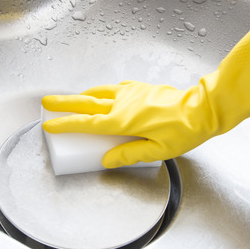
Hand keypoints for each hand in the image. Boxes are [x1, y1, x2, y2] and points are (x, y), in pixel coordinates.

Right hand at [42, 80, 213, 167]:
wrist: (202, 108)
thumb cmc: (184, 131)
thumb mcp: (157, 151)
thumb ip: (129, 154)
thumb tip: (107, 160)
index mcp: (124, 121)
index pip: (87, 124)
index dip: (66, 124)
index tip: (50, 125)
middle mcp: (124, 104)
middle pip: (86, 102)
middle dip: (64, 103)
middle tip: (47, 102)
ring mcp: (131, 93)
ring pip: (99, 92)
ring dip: (82, 95)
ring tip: (71, 99)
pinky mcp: (140, 88)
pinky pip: (115, 88)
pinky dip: (103, 92)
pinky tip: (103, 95)